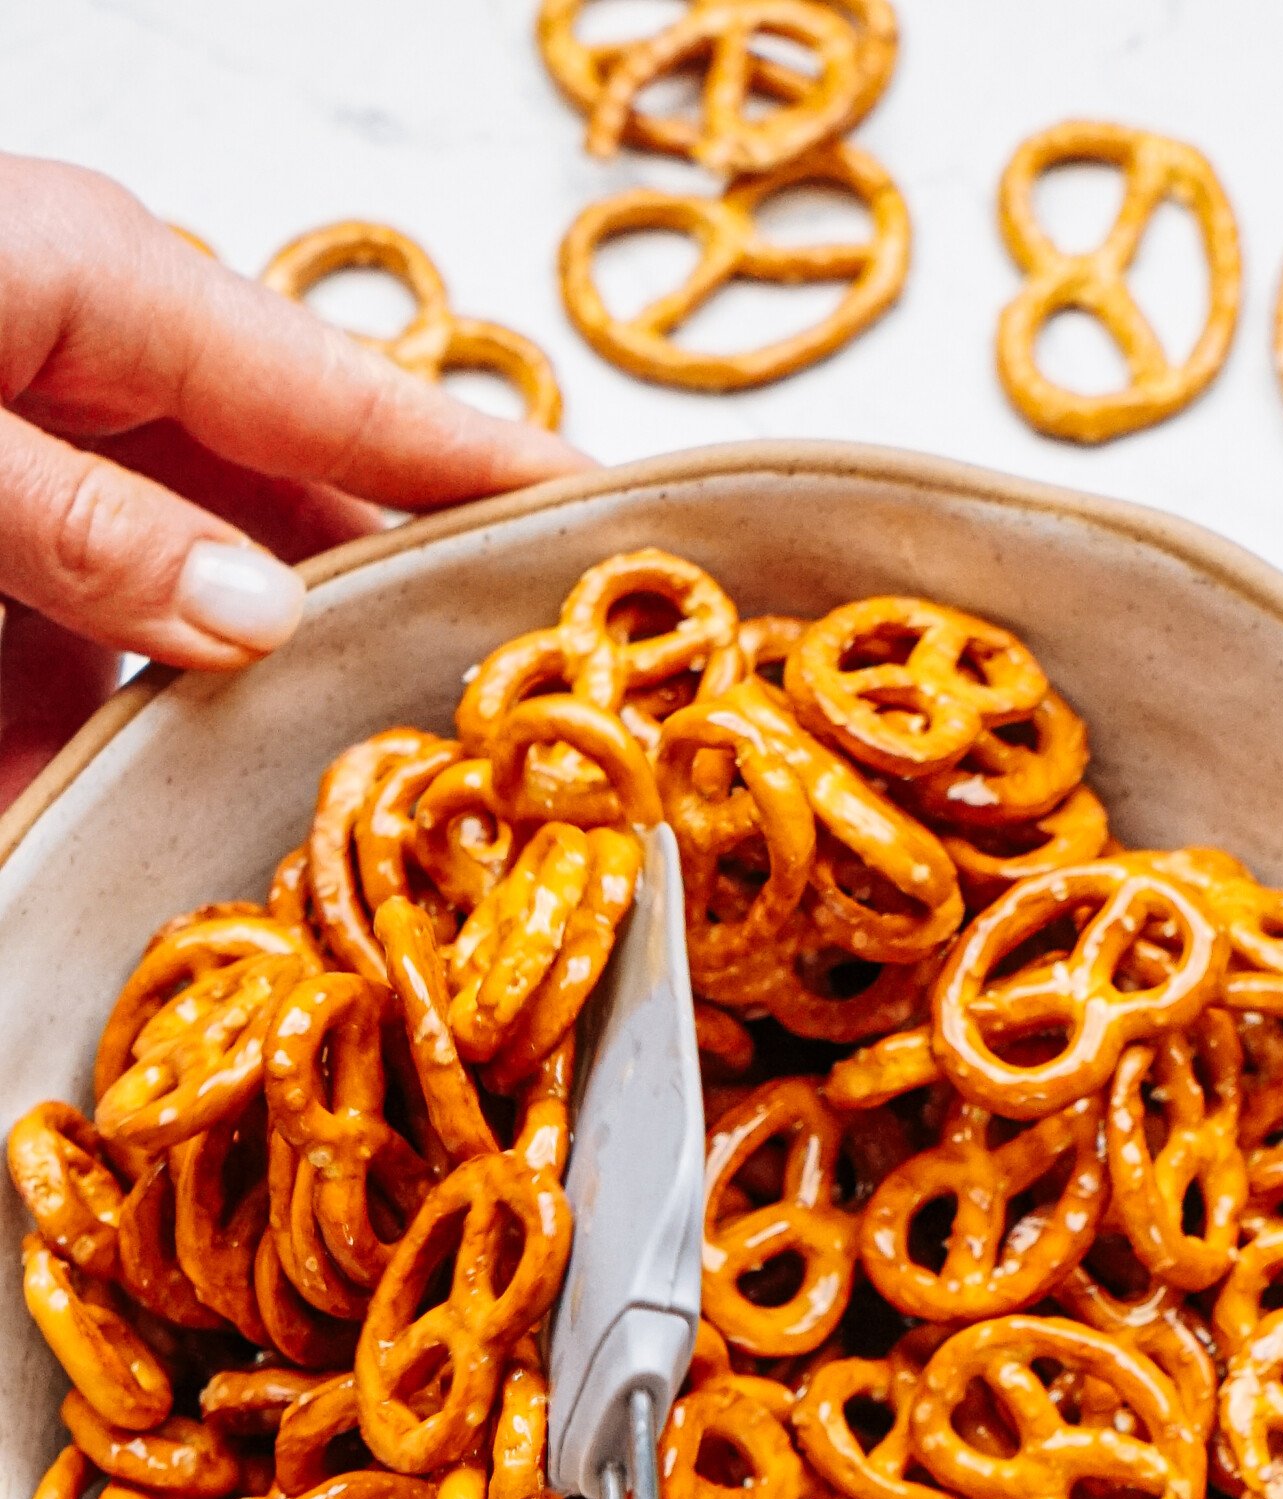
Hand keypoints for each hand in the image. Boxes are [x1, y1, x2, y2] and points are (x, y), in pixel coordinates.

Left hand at [0, 153, 586, 806]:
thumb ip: (83, 525)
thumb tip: (256, 622)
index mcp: (116, 289)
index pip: (361, 403)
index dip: (499, 479)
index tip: (627, 536)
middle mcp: (92, 357)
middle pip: (286, 515)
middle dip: (362, 636)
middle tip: (473, 741)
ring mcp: (29, 435)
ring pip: (162, 601)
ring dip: (179, 727)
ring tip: (241, 830)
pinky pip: (47, 636)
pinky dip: (46, 733)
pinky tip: (49, 809)